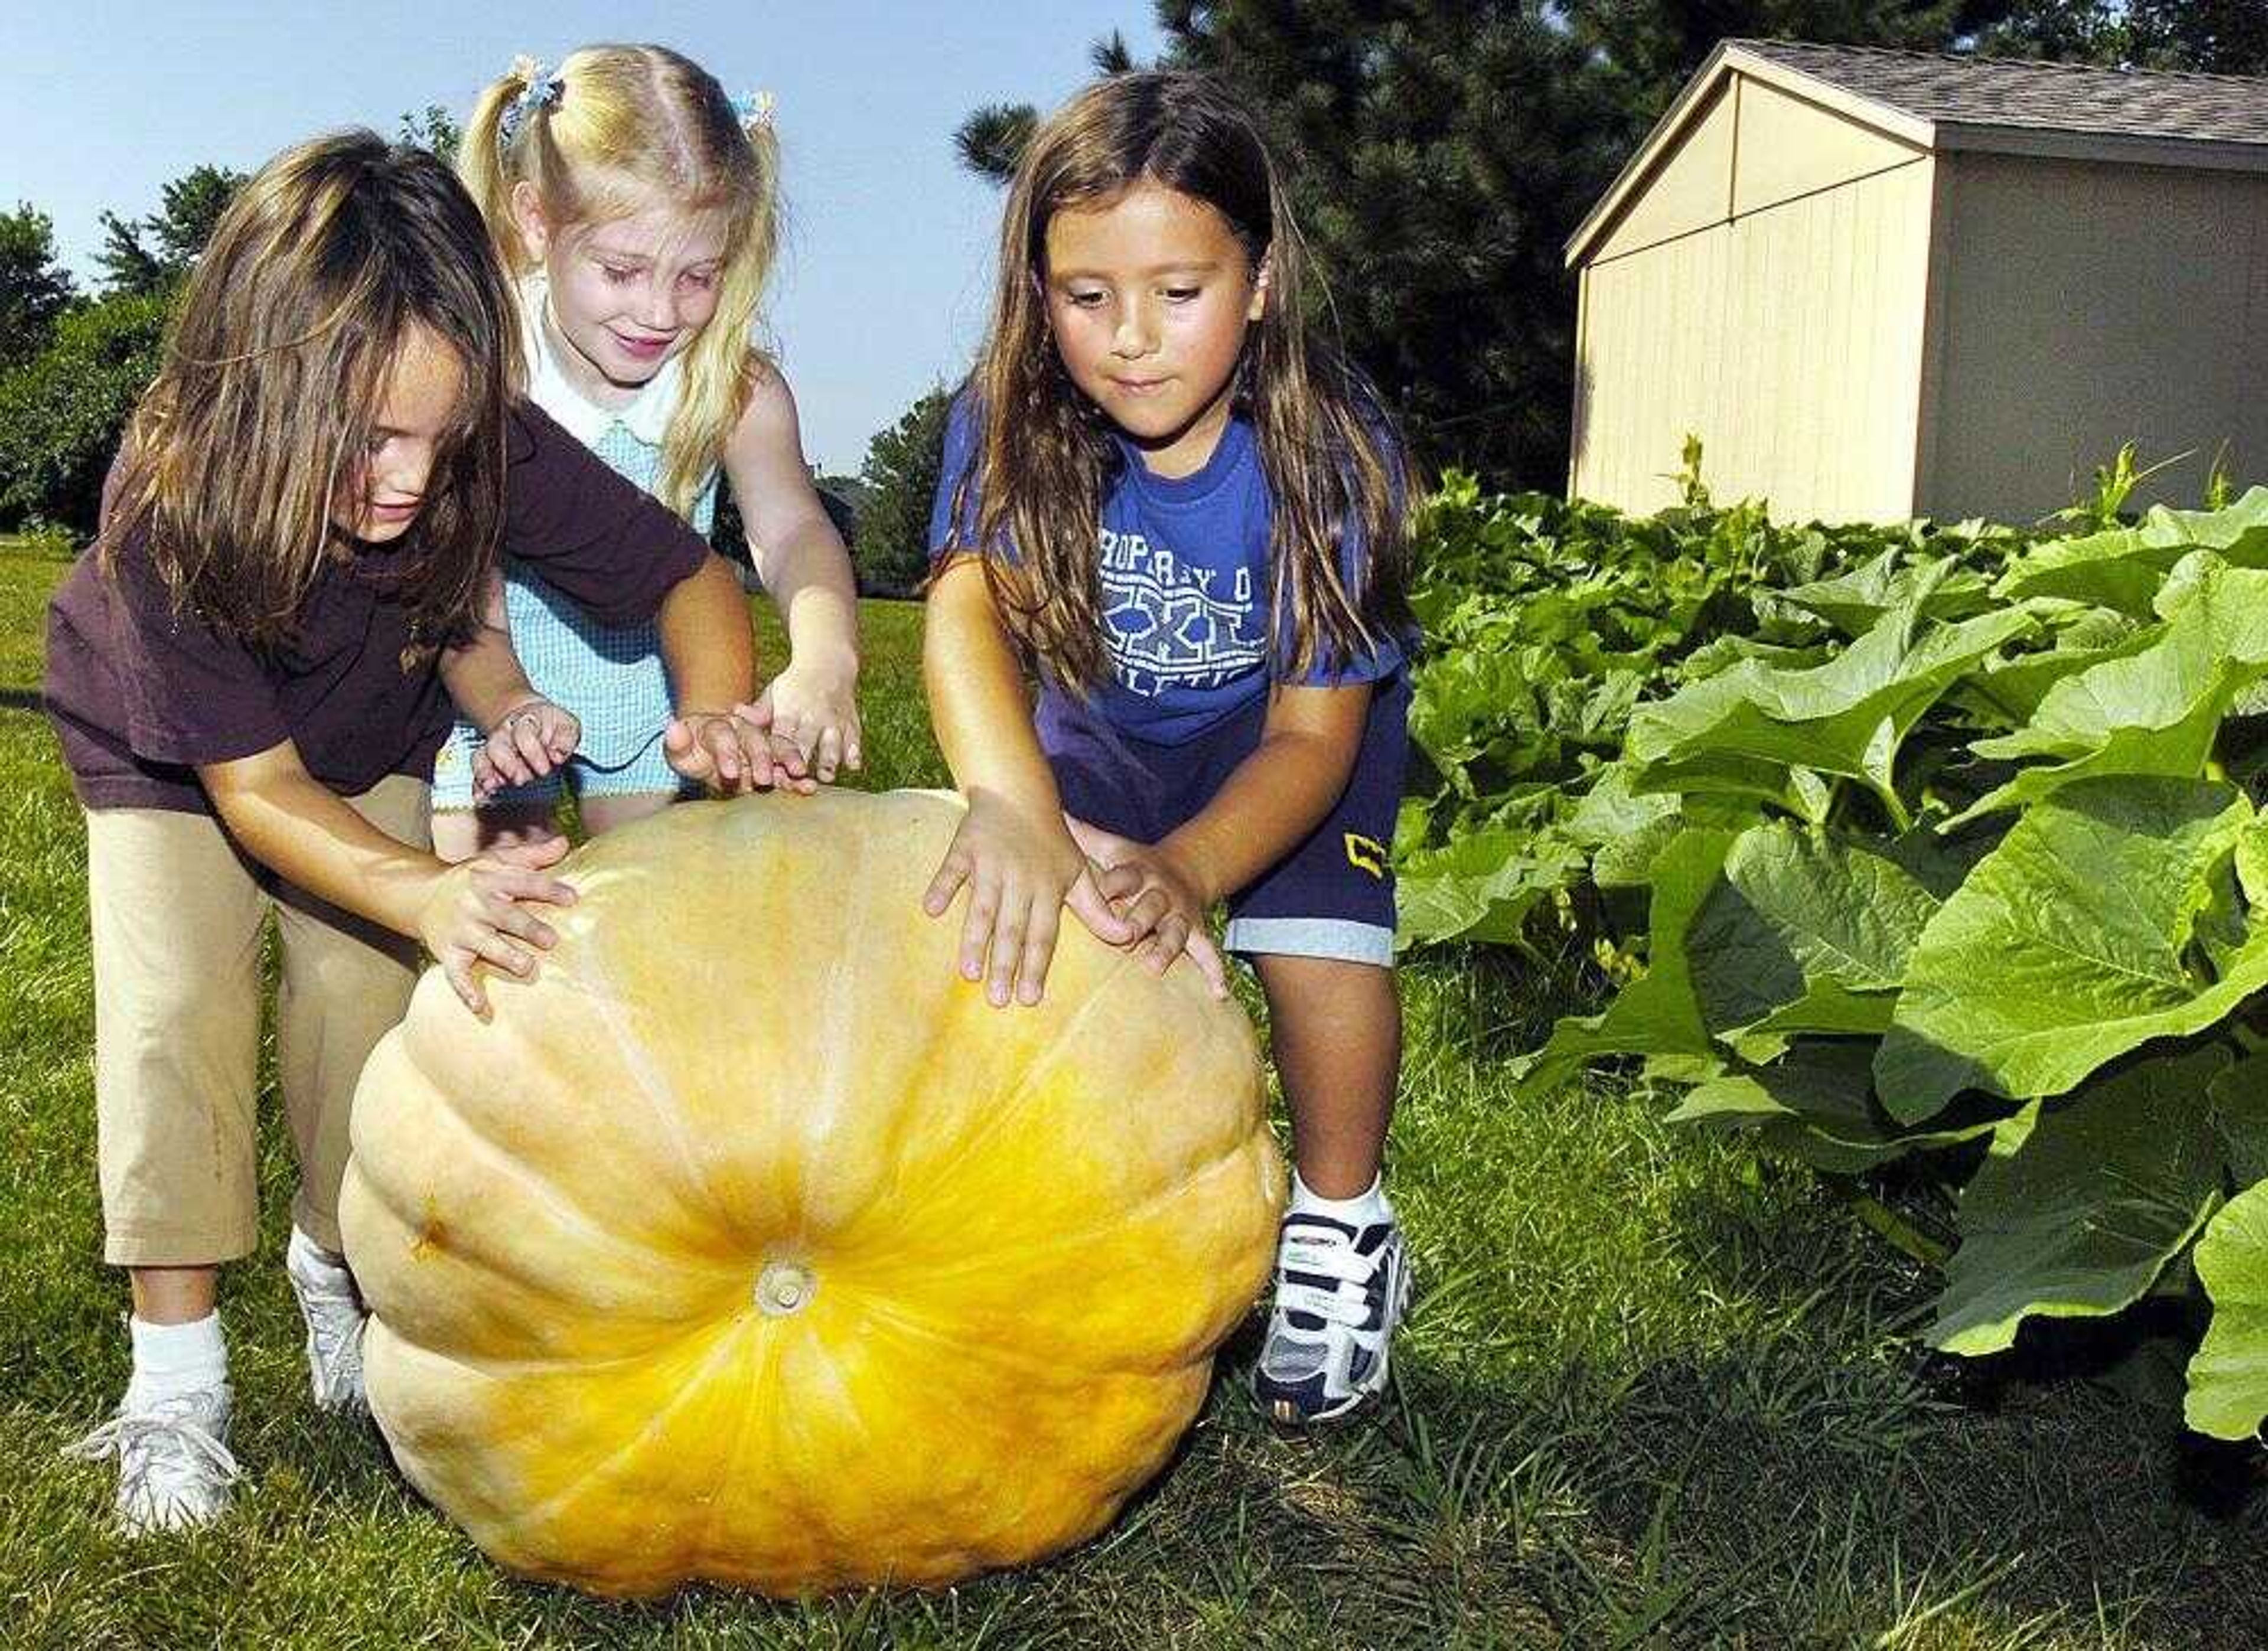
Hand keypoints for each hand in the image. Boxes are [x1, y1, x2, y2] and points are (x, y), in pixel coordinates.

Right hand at [414, 835, 577, 1017]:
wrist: (422, 896)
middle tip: (551, 940)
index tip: (572, 898)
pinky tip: (481, 1007)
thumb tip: (564, 843)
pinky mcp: (449, 953)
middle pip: (505, 915)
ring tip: (526, 967)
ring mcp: (462, 930)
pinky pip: (456, 974)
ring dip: (504, 956)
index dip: (547, 889)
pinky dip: (467, 992)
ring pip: (484, 944)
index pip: (523, 882)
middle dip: (527, 927)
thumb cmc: (472, 880)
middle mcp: (476, 905)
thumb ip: (531, 855)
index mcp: (491, 879)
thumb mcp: (497, 860)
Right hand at [473, 696, 579, 798]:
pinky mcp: (488, 765)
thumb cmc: (552, 726)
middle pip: (497, 746)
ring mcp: (494, 749)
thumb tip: (557, 756)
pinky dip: (477, 786)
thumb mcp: (567, 725)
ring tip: (492, 787)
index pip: (523, 733)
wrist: (534, 721)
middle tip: (521, 779)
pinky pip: (477, 774)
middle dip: (508, 765)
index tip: (545, 769)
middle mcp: (505, 734)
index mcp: (525, 722)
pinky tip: (480, 797)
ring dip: (486, 774)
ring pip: (480, 758)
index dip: (533, 751)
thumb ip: (566, 738)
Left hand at [663, 706, 803, 794]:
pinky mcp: (774, 765)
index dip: (727, 753)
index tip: (730, 772)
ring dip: (789, 762)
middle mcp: (745, 733)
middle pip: (756, 741)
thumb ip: (676, 741)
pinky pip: (789, 770)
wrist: (708, 753)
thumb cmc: (692, 752)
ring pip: (778, 750)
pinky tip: (810, 788)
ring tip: (799, 775)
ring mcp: (763, 748)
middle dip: (761, 759)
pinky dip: (799, 779)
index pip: (723, 736)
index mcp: (720, 726)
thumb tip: (672, 728)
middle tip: (763, 778)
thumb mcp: (679, 748)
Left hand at [744, 658, 862, 784]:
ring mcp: (834, 720)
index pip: (782, 735)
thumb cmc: (794, 686)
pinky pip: (854, 739)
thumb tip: (735, 713)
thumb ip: (758, 712)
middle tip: (798, 778)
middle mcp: (813, 716)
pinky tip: (852, 766)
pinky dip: (853, 752)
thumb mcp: (773, 693)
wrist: (829, 664)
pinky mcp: (851, 724)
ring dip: (829, 759)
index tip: (774, 769)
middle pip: (806, 741)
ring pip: (832, 742)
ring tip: (826, 776)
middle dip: (802, 758)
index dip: (778, 752)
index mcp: (790, 711)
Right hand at [921, 792, 1137, 1007]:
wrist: (1020, 793)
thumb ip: (1096, 909)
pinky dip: (942, 886)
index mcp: (1047, 888)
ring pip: (982, 907)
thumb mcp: (1078, 872)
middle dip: (1004, 965)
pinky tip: (932, 909)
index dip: (1036, 966)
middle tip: (997, 1000)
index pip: (1042, 935)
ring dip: (974, 939)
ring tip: (968, 973)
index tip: (1030, 998)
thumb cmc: (1052, 840)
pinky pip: (952, 869)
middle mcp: (1021, 879)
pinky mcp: (966, 847)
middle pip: (1011, 928)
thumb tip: (1126, 937)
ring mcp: (992, 864)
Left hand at [1065, 819, 1228, 999]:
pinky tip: (1218, 993)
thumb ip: (1083, 837)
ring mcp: (1180, 915)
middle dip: (1140, 919)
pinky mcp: (1196, 933)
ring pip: (1175, 932)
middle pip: (1151, 907)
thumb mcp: (1112, 847)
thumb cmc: (1134, 865)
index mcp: (1138, 872)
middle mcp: (1161, 893)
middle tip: (1126, 935)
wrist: (1184, 870)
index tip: (1101, 893)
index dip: (1112, 885)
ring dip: (1165, 949)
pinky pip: (1208, 953)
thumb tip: (1053, 813)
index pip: (1123, 878)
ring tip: (1153, 965)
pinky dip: (1214, 972)